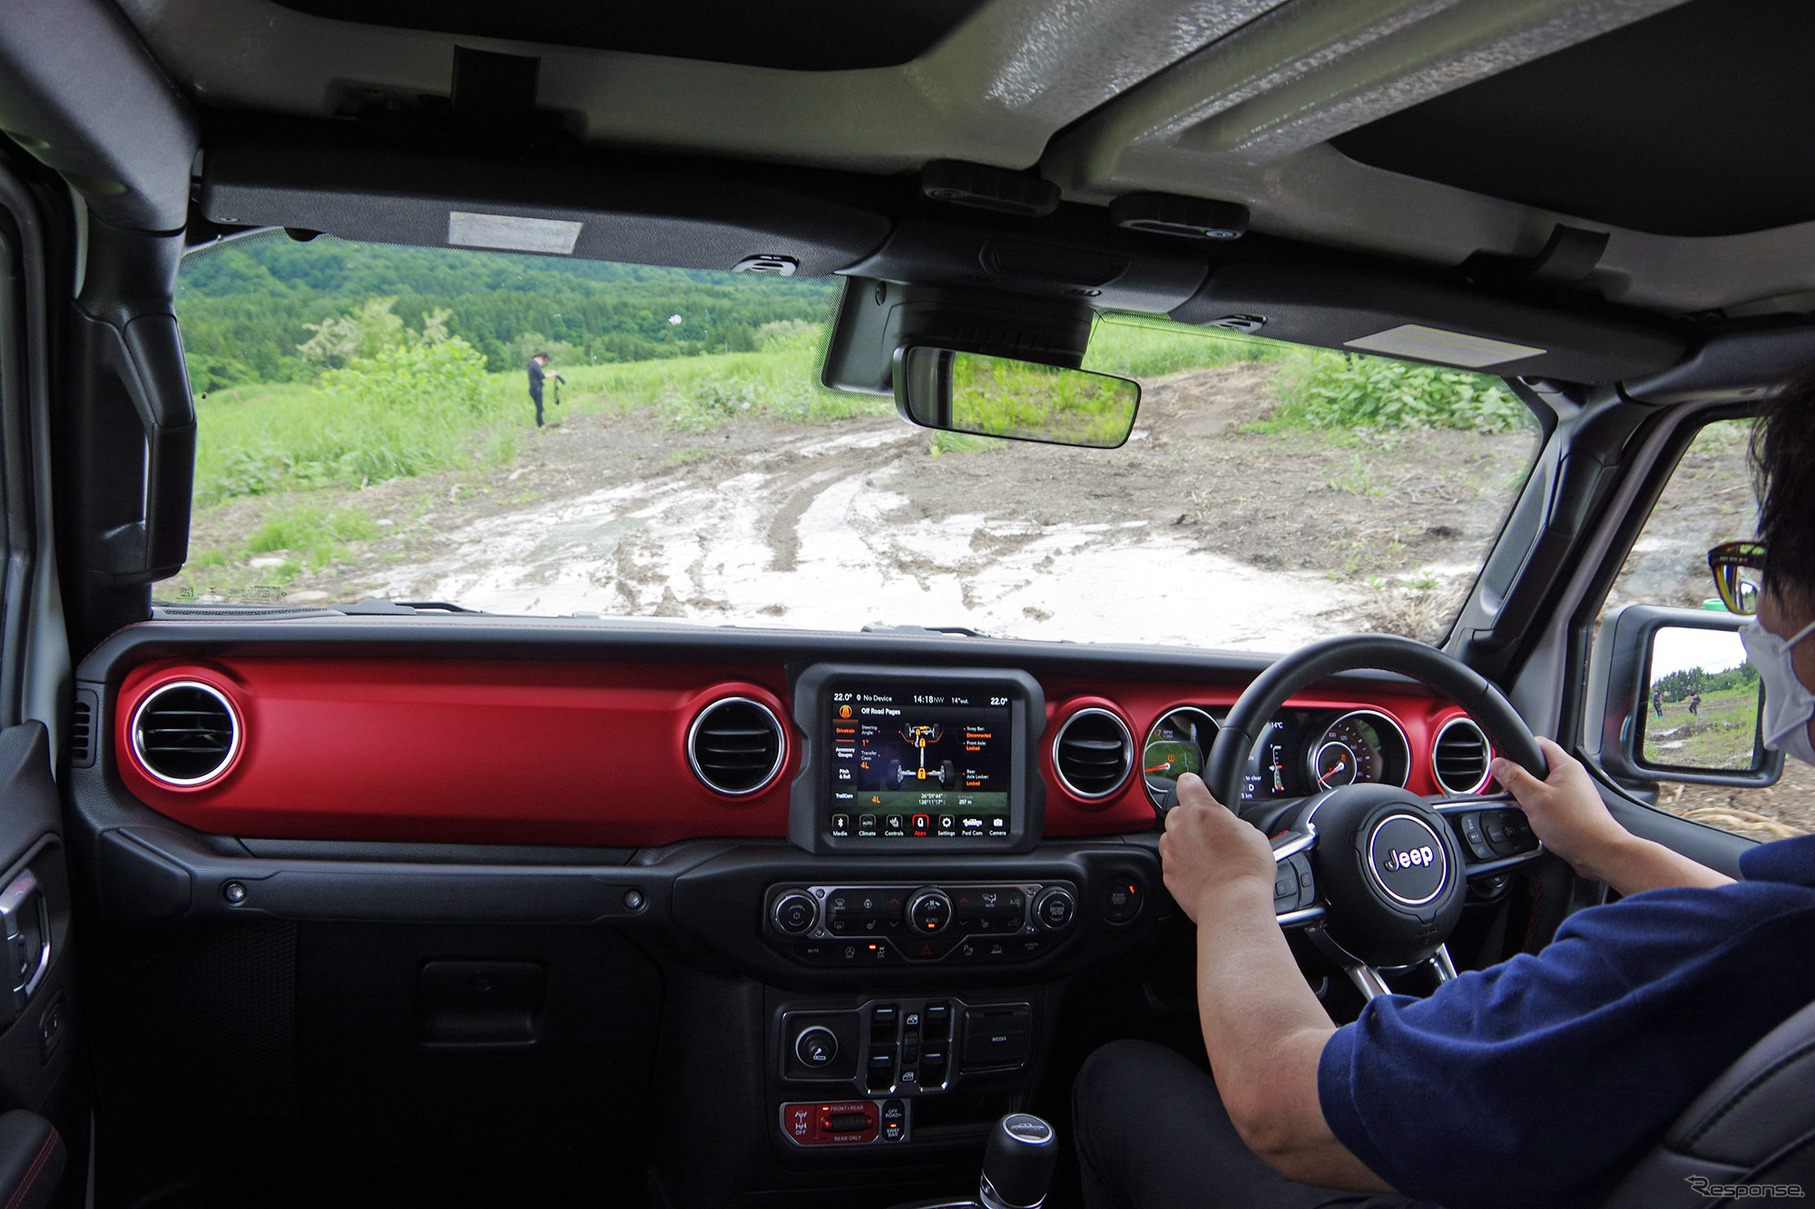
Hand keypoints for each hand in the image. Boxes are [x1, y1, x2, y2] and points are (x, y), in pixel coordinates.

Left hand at [1159, 773, 1276, 922]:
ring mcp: (1171, 851)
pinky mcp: (1168, 873)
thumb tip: (1228, 827)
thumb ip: (1231, 822)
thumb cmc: (1247, 869)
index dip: (1194, 786)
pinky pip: (1172, 861)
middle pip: (1178, 812)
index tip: (1198, 790)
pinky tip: (1202, 873)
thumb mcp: (1252, 833)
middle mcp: (1180, 827)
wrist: (1234, 902)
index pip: (1187, 782)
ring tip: (1208, 857)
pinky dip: (1183, 865)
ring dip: (1185, 843)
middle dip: (1192, 821)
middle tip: (1213, 836)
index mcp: (1201, 810)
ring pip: (1172, 837)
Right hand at [1490, 736, 1631, 882]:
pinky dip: (1540, 809)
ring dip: (1531, 797)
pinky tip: (1537, 821)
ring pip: (1543, 787)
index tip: (1506, 761)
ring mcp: (1574, 794)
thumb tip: (1499, 764)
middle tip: (1514, 791)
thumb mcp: (1535, 799)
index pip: (1539, 743)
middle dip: (1522, 778)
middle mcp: (1573, 777)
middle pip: (1539, 766)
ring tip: (1527, 809)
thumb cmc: (1576, 826)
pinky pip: (1550, 802)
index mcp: (1566, 766)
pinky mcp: (1573, 810)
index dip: (1520, 749)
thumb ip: (1515, 779)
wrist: (1599, 853)